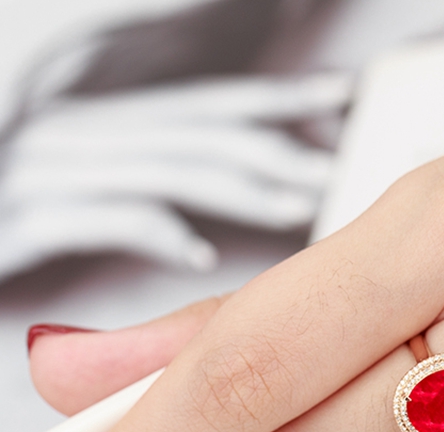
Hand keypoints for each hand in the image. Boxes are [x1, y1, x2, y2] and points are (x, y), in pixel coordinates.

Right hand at [0, 72, 351, 279]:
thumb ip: (168, 173)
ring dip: (238, 192)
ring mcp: (58, 169)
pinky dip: (156, 232)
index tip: (343, 96)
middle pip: (203, 135)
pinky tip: (201, 254)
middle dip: (279, 152)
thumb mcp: (104, 182)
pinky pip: (104, 218)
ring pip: (168, 171)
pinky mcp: (28, 216)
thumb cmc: (35, 218)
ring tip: (297, 208)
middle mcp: (89, 130)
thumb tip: (242, 194)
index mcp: (115, 120)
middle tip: (339, 172)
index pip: (215, 103)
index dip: (282, 99)